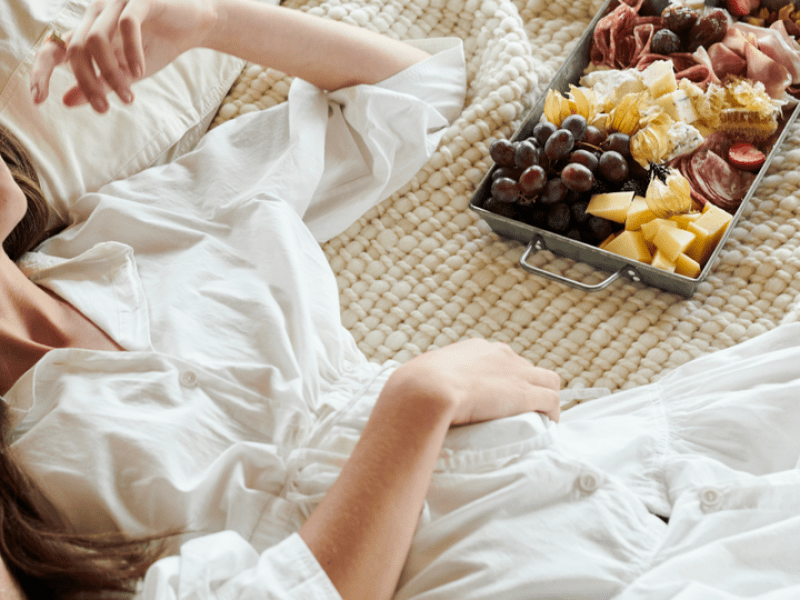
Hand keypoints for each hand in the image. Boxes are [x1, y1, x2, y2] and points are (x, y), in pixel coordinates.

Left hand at [30, 0, 217, 111]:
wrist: (194, 26)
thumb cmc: (158, 46)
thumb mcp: (127, 73)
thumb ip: (99, 84)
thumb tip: (66, 102)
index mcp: (89, 31)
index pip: (54, 49)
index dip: (41, 72)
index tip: (39, 101)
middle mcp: (96, 14)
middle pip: (76, 49)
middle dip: (87, 82)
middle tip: (104, 109)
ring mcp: (116, 4)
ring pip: (97, 39)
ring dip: (110, 73)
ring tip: (128, 96)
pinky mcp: (140, 0)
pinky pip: (127, 25)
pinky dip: (131, 51)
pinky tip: (140, 70)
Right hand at [384, 338, 560, 423]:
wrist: (424, 392)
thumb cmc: (415, 389)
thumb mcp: (421, 377)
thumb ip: (426, 382)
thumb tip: (409, 395)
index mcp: (475, 348)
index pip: (501, 358)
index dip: (504, 377)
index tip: (499, 395)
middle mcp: (500, 354)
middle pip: (527, 367)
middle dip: (527, 386)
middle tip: (521, 410)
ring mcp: (515, 373)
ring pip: (548, 380)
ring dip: (547, 398)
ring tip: (542, 417)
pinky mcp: (525, 393)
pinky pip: (552, 400)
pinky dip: (553, 412)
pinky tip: (549, 424)